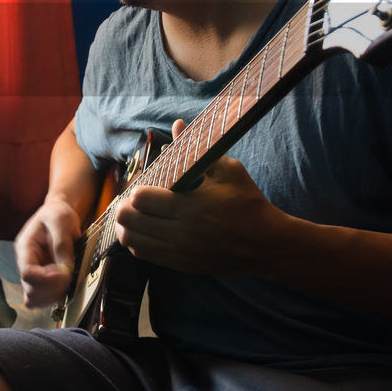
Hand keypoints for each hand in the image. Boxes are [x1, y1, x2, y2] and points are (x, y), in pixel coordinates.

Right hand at [14, 197, 81, 307]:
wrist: (58, 214)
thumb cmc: (58, 214)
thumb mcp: (61, 220)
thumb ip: (62, 244)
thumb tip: (65, 269)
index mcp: (25, 246)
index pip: (27, 272)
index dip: (46, 278)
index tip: (63, 273)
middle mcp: (25, 262)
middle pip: (29, 289)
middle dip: (51, 288)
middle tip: (68, 277)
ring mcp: (33, 272)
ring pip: (33, 298)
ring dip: (51, 295)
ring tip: (66, 281)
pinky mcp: (41, 279)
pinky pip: (40, 299)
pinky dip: (52, 297)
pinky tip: (63, 285)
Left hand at [112, 119, 289, 276]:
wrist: (265, 244)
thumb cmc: (246, 203)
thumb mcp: (228, 170)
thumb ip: (196, 151)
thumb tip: (176, 124)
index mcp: (189, 207)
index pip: (140, 199)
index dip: (137, 188)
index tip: (146, 183)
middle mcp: (179, 233)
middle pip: (129, 221)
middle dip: (126, 206)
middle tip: (135, 198)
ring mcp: (178, 253)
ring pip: (131, 241)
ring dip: (127, 225)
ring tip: (135, 214)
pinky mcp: (180, 265)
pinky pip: (143, 254)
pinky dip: (137, 241)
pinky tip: (146, 230)